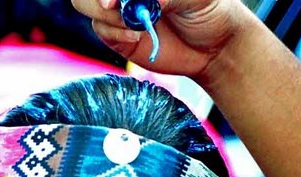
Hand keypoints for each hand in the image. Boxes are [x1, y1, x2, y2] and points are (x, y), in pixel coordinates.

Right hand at [70, 0, 254, 75]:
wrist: (214, 48)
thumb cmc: (209, 10)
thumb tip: (132, 0)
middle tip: (114, 7)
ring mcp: (119, 10)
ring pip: (86, 4)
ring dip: (107, 15)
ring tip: (135, 24)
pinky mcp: (117, 35)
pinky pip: (100, 29)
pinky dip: (114, 33)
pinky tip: (138, 35)